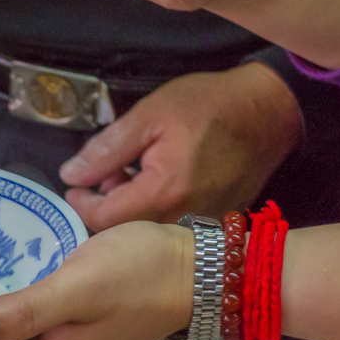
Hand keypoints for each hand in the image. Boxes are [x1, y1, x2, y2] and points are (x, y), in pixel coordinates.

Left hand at [58, 62, 300, 232]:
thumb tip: (70, 175)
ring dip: (128, 208)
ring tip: (130, 173)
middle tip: (106, 174)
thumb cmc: (208, 106)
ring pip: (145, 232)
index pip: (103, 219)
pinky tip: (155, 184)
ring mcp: (201, 226)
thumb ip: (106, 150)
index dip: (81, 204)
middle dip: (105, 206)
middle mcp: (182, 220)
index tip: (75, 186)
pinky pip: (169, 227)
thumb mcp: (149, 117)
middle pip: (122, 231)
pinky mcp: (212, 224)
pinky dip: (152, 210)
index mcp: (164, 193)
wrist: (268, 112)